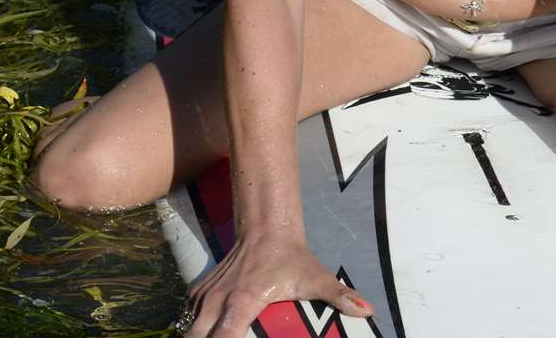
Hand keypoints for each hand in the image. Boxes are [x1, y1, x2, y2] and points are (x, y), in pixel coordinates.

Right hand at [184, 234, 370, 336]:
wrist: (267, 228)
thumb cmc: (291, 257)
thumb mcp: (317, 278)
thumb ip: (340, 296)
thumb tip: (367, 310)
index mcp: (242, 303)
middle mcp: (217, 301)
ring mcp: (205, 295)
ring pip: (189, 327)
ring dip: (198, 336)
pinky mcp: (200, 289)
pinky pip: (189, 315)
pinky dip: (195, 326)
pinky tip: (209, 330)